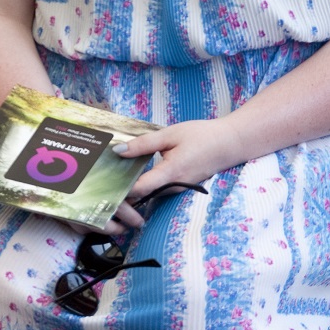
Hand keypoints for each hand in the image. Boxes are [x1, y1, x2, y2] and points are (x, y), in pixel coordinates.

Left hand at [102, 119, 244, 231]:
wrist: (231, 144)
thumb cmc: (201, 136)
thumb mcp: (170, 135)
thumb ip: (143, 144)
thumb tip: (118, 151)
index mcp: (171, 173)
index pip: (139, 189)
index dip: (120, 189)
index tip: (101, 184)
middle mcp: (174, 187)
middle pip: (142, 195)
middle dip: (121, 190)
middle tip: (98, 178)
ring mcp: (179, 189)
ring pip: (149, 193)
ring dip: (131, 186)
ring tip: (109, 174)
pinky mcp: (181, 186)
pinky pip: (158, 189)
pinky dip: (143, 183)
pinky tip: (130, 171)